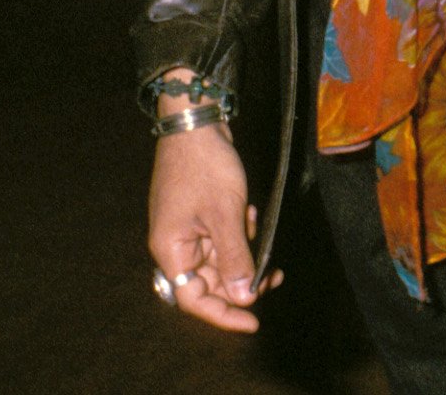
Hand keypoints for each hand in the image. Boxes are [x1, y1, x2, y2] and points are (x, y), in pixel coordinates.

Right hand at [147, 119, 278, 330]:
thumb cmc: (205, 165)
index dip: (223, 315)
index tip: (254, 323)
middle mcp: (174, 245)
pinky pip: (220, 239)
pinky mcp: (198, 215)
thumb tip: (243, 297)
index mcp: (171, 250)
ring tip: (267, 247)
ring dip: (244, 257)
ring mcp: (186, 229)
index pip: (194, 299)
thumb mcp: (225, 214)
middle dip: (241, 282)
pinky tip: (251, 216)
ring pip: (218, 261)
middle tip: (274, 277)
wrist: (196, 122)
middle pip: (208, 283)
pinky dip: (240, 235)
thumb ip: (234, 258)